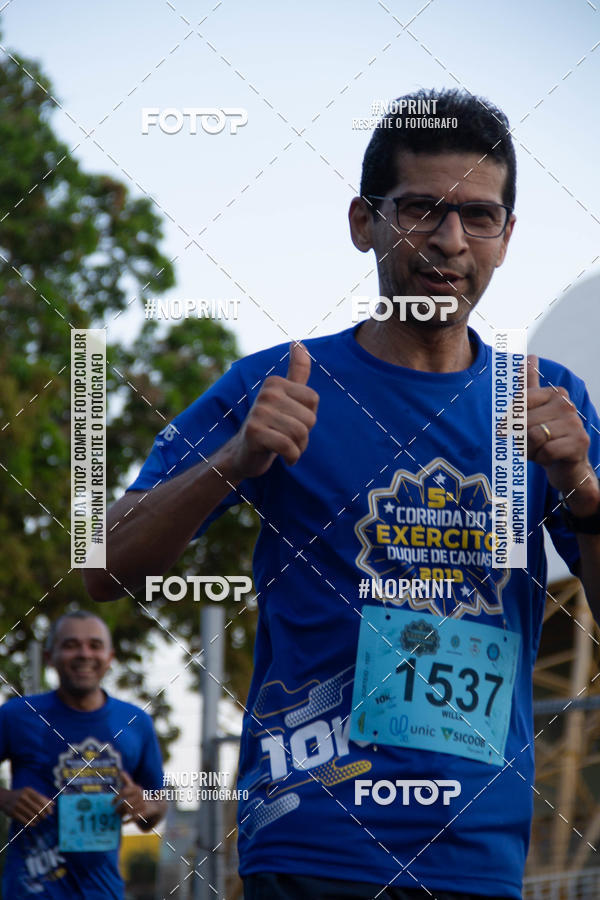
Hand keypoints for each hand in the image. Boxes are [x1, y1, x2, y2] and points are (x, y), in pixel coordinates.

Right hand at [0, 787, 54, 825]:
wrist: (4, 798)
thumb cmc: (21, 795)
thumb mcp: (30, 793)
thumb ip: (41, 797)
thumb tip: (53, 804)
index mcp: (28, 791)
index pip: (41, 800)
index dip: (47, 807)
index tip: (51, 812)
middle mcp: (23, 797)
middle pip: (37, 808)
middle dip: (43, 814)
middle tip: (44, 817)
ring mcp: (17, 805)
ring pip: (31, 815)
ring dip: (37, 819)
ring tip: (39, 820)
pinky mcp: (12, 813)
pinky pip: (24, 820)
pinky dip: (31, 823)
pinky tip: (34, 823)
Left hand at [112, 771, 146, 825]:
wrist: (154, 805)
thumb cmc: (140, 796)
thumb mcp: (134, 788)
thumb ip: (127, 780)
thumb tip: (121, 771)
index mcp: (136, 788)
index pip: (124, 792)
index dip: (117, 798)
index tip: (112, 803)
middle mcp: (140, 795)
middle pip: (125, 803)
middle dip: (119, 809)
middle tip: (115, 812)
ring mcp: (143, 804)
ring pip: (129, 811)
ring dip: (122, 815)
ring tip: (119, 817)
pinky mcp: (145, 812)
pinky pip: (134, 818)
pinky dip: (127, 821)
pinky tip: (123, 822)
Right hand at [227, 341, 318, 479]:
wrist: (244, 454)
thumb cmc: (270, 425)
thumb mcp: (285, 396)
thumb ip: (297, 372)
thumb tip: (299, 343)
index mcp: (275, 382)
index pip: (313, 399)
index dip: (308, 415)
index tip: (292, 420)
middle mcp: (266, 393)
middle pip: (309, 418)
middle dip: (304, 435)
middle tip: (288, 438)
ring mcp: (258, 412)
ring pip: (300, 433)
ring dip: (299, 447)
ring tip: (287, 448)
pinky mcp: (254, 432)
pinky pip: (288, 446)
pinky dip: (292, 457)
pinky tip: (285, 458)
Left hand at [527, 355, 598, 514]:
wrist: (566, 465)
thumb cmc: (546, 437)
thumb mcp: (534, 409)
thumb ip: (529, 383)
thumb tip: (530, 355)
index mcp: (554, 393)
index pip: (519, 402)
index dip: (510, 420)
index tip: (515, 428)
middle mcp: (567, 404)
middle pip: (524, 421)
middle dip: (522, 438)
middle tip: (534, 443)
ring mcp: (575, 422)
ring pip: (534, 436)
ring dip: (531, 449)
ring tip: (542, 449)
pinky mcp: (580, 442)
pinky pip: (546, 450)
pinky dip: (542, 458)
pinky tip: (551, 458)